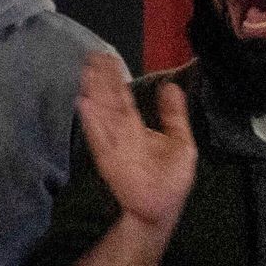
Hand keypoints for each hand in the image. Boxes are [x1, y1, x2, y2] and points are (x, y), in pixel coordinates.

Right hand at [75, 51, 199, 232]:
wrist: (161, 209)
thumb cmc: (171, 179)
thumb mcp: (181, 143)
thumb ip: (174, 115)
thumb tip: (170, 86)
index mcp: (136, 126)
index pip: (122, 96)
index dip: (114, 77)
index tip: (105, 57)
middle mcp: (122, 132)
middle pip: (109, 101)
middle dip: (101, 79)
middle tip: (92, 56)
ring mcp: (114, 145)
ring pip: (102, 114)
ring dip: (94, 94)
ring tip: (87, 73)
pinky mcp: (110, 160)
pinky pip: (100, 139)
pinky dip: (92, 123)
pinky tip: (84, 105)